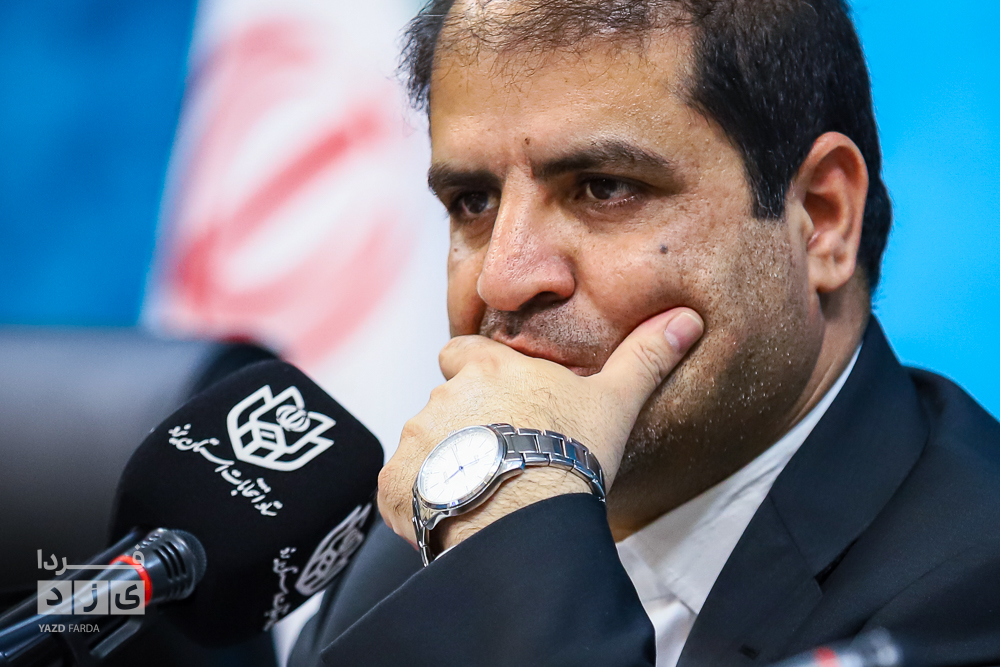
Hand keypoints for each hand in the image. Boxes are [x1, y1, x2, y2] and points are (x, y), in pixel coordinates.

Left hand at [378, 308, 703, 549]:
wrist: (528, 519)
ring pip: (423, 445)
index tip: (493, 397)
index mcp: (487, 370)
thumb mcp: (615, 401)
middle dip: (462, 425)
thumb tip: (686, 320)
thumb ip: (644, 358)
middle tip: (498, 457)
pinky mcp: (397, 483)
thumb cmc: (570, 457)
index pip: (461, 354)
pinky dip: (420, 500)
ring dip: (442, 463)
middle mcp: (443, 397)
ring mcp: (416, 439)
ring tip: (481, 491)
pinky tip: (455, 514)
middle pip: (443, 405)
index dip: (472, 372)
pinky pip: (401, 488)